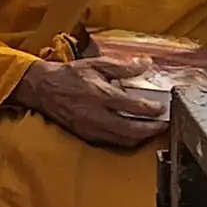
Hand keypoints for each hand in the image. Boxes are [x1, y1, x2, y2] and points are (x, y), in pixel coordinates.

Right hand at [11, 55, 175, 150]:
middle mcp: (97, 114)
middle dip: (152, 129)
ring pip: (124, 140)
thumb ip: (122, 66)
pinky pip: (113, 142)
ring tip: (152, 130)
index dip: (152, 109)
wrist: (42, 89)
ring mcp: (91, 128)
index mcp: (100, 94)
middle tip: (164, 124)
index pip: (134, 106)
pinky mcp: (87, 135)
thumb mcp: (96, 64)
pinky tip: (133, 133)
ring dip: (142, 137)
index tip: (162, 107)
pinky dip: (127, 140)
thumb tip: (145, 63)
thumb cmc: (69, 75)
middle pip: (133, 130)